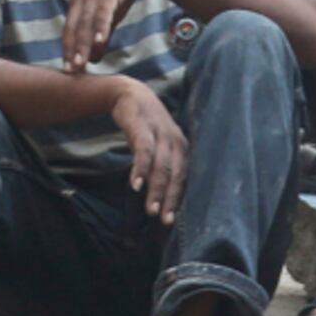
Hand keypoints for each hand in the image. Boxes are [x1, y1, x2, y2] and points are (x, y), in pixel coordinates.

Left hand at [61, 0, 153, 71]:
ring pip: (87, 23)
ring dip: (83, 44)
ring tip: (82, 63)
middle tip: (71, 73)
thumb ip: (100, 35)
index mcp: (78, 5)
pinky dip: (100, 27)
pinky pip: (104, 11)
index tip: (67, 71)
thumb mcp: (109, 15)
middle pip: (75, 29)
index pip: (69, 31)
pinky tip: (99, 41)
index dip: (68, 51)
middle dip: (72, 52)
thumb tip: (93, 58)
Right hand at [108, 75, 188, 222]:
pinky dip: (141, 169)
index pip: (184, 178)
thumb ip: (161, 167)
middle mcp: (176, 142)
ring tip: (150, 209)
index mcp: (183, 149)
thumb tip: (161, 197)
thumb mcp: (159, 145)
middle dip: (170, 200)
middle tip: (164, 221)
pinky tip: (136, 185)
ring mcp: (160, 134)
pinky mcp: (142, 127)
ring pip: (161, 167)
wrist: (131, 93)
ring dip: (156, 189)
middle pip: (176, 175)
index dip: (178, 200)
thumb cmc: (146, 127)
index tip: (171, 221)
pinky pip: (144, 151)